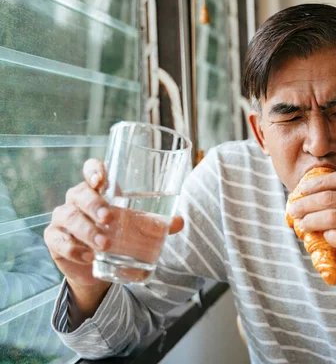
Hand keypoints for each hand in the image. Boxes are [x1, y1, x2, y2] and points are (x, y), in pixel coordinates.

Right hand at [43, 159, 183, 297]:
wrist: (100, 266)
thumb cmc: (120, 234)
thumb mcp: (139, 227)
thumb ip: (158, 224)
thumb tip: (179, 222)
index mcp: (99, 189)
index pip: (92, 170)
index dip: (93, 169)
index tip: (100, 178)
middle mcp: (78, 199)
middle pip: (80, 193)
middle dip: (94, 204)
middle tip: (109, 218)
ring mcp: (64, 218)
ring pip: (69, 217)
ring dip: (87, 230)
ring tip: (104, 244)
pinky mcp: (55, 239)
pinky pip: (59, 240)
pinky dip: (73, 248)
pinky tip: (88, 256)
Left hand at [287, 170, 335, 271]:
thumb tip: (335, 196)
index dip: (316, 183)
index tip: (301, 188)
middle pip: (330, 198)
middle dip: (305, 203)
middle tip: (294, 209)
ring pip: (332, 218)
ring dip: (311, 221)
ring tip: (301, 224)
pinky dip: (330, 237)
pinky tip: (323, 238)